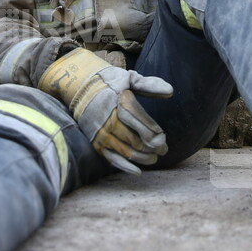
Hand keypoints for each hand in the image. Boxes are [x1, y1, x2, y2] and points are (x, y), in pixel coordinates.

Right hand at [39, 47, 171, 173]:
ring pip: (126, 151)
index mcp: (119, 103)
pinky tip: (138, 172)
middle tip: (164, 150)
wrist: (80, 88)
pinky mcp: (96, 143)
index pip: (140, 121)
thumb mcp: (129, 79)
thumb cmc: (110, 83)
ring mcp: (102, 134)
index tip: (163, 136)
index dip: (153, 131)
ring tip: (155, 158)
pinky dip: (125, 167)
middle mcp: (110, 120)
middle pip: (135, 140)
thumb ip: (149, 85)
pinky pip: (112, 159)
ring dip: (143, 158)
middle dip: (152, 147)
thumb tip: (171, 91)